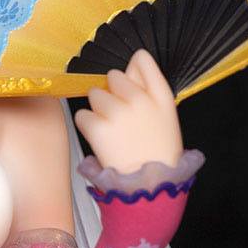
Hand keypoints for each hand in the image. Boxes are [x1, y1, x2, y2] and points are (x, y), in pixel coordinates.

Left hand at [73, 49, 182, 171]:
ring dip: (98, 109)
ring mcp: (118, 112)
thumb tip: (132, 61)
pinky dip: (87, 126)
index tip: (130, 81)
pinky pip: (82, 114)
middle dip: (112, 92)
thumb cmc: (158, 154)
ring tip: (111, 130)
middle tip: (120, 116)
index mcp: (161, 96)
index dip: (132, 68)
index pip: (142, 60)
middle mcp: (140, 99)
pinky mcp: (98, 127)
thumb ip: (149, 88)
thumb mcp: (165, 118)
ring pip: (95, 94)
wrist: (147, 187)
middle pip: (113, 76)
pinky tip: (101, 139)